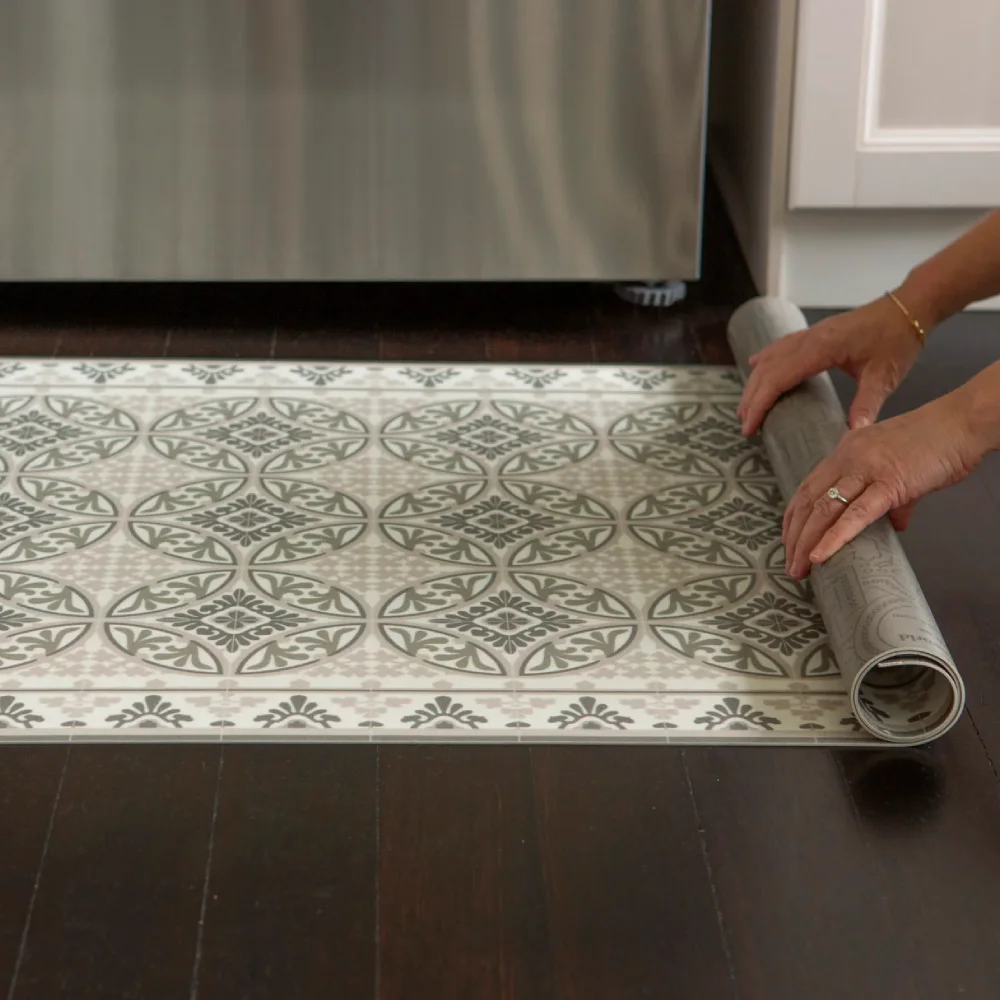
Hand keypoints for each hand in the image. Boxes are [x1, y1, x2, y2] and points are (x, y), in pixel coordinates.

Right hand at [737, 294, 924, 436]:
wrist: (908, 307)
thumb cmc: (897, 338)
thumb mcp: (884, 376)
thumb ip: (867, 405)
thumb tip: (853, 434)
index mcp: (821, 348)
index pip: (778, 378)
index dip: (760, 403)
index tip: (750, 426)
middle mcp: (809, 338)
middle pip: (768, 369)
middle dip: (752, 397)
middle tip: (745, 424)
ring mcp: (810, 333)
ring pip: (771, 358)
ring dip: (756, 381)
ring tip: (746, 405)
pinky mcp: (815, 332)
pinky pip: (781, 346)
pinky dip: (766, 360)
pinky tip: (756, 365)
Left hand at [781, 390, 986, 578]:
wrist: (963, 422)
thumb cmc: (938, 441)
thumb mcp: (901, 466)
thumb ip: (894, 498)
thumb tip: (895, 524)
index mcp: (846, 450)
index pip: (807, 486)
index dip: (793, 516)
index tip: (788, 540)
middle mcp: (848, 457)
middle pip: (807, 501)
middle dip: (793, 536)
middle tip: (789, 563)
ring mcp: (866, 469)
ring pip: (823, 509)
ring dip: (805, 543)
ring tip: (798, 569)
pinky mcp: (889, 483)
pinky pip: (855, 515)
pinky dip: (833, 538)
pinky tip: (819, 556)